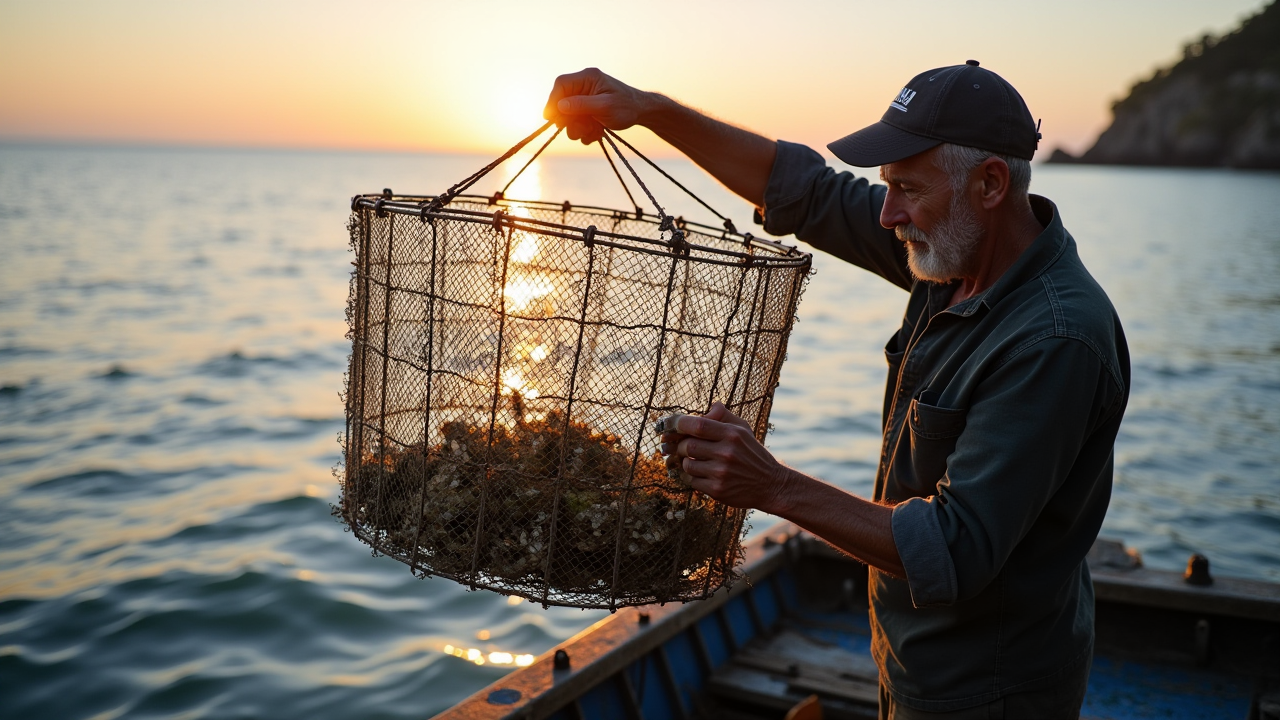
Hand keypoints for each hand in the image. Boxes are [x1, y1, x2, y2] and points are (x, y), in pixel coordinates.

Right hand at [543, 68, 651, 143]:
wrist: (641, 113)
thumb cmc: (627, 106)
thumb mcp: (605, 106)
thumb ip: (582, 105)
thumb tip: (560, 105)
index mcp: (587, 78)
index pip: (561, 84)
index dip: (552, 100)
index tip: (550, 117)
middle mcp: (584, 86)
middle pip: (562, 102)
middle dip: (569, 120)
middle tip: (581, 129)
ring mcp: (585, 99)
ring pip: (569, 117)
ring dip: (579, 128)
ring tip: (594, 131)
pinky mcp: (587, 111)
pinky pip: (577, 123)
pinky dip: (585, 131)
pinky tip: (598, 132)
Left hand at [660, 402, 791, 512]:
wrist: (770, 484)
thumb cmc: (752, 454)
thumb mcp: (743, 430)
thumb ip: (724, 416)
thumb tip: (711, 406)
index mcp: (732, 434)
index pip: (698, 424)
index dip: (678, 424)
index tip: (670, 426)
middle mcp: (726, 452)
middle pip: (688, 445)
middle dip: (680, 446)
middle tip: (683, 447)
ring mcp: (721, 473)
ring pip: (687, 465)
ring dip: (686, 462)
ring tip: (694, 461)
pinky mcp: (717, 490)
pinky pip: (691, 481)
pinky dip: (691, 477)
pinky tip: (700, 474)